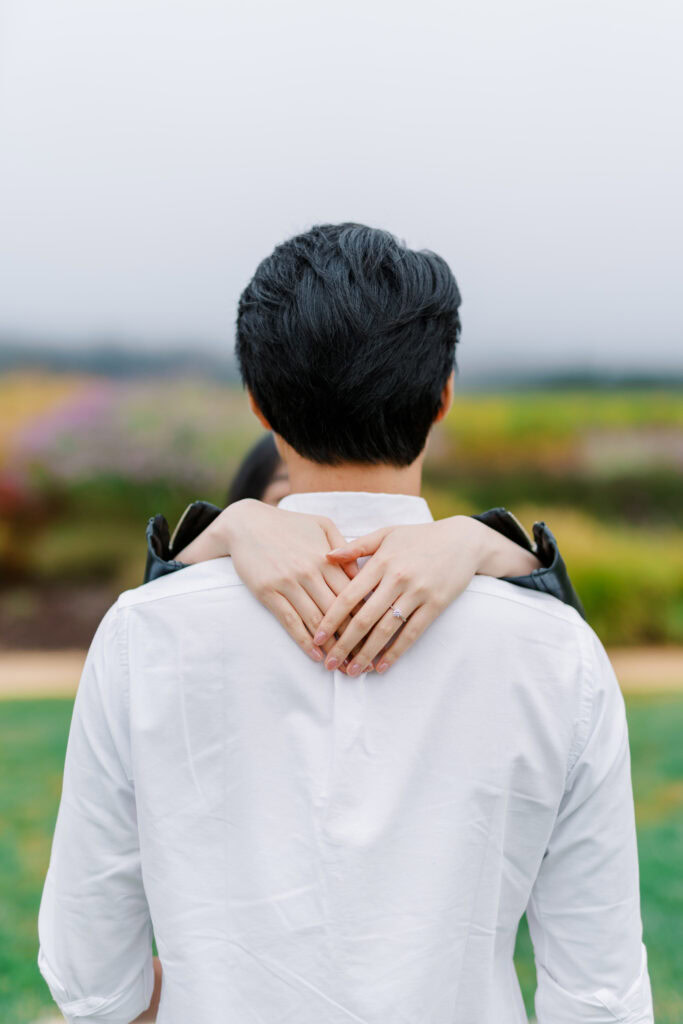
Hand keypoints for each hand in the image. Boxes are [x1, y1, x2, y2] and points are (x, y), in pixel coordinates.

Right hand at [175, 499, 359, 664]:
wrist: (246, 523)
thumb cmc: (289, 524)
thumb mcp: (322, 525)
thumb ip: (345, 547)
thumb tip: (362, 574)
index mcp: (327, 557)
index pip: (353, 593)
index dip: (367, 617)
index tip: (378, 636)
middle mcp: (310, 571)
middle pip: (338, 612)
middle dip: (354, 638)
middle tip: (366, 660)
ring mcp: (288, 583)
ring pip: (316, 621)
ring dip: (331, 646)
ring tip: (344, 665)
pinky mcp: (268, 592)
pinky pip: (290, 622)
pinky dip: (304, 642)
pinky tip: (316, 656)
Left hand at [313, 516, 541, 674]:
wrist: (463, 540)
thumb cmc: (419, 536)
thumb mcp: (387, 534)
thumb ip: (356, 546)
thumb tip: (326, 557)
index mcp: (381, 561)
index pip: (349, 595)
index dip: (331, 619)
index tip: (317, 637)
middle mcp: (397, 578)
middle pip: (364, 618)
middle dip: (344, 644)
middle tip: (329, 663)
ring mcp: (418, 593)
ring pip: (386, 630)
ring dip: (367, 654)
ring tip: (352, 671)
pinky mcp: (436, 605)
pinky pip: (412, 633)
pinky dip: (396, 652)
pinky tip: (381, 666)